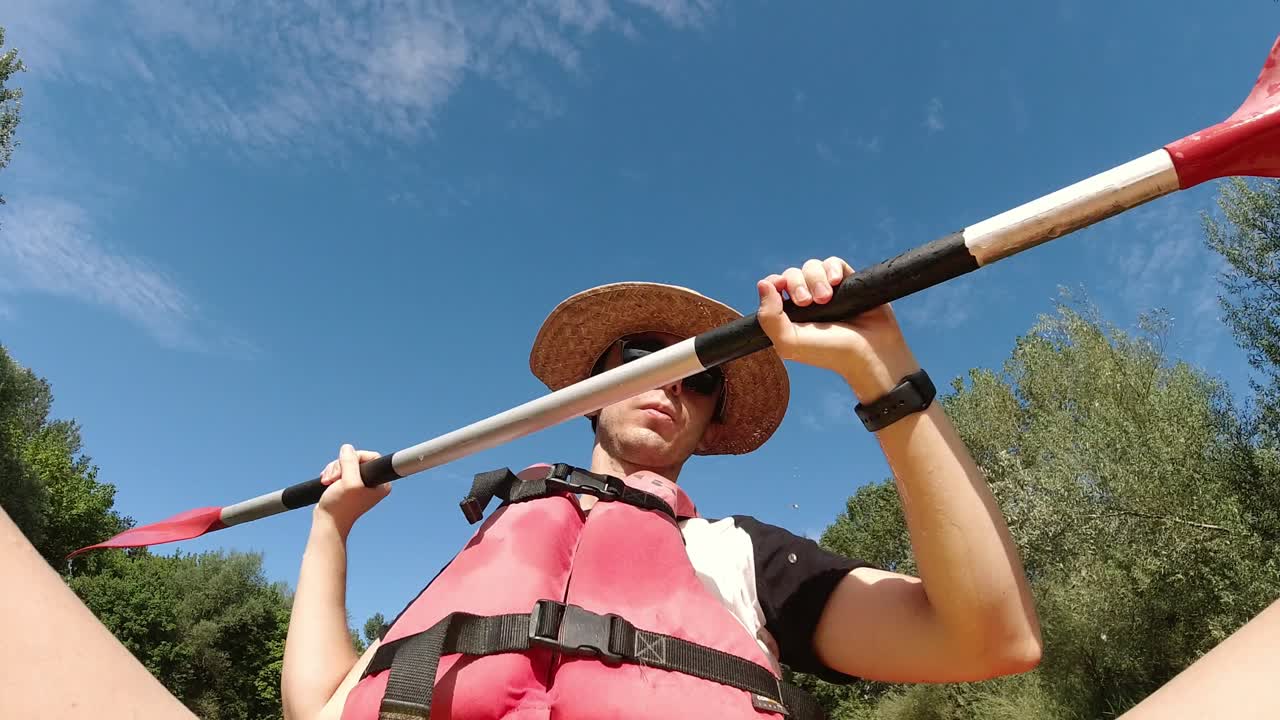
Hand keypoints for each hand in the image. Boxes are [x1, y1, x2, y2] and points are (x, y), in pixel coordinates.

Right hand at [315, 444, 390, 534]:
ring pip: (346, 463)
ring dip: (334, 470)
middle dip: (341, 466)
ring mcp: (360, 482)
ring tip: (328, 482)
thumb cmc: (341, 505)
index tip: (347, 473)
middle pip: (356, 458)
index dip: (356, 459)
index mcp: (382, 483)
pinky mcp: (348, 484)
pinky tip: (326, 482)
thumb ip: (350, 462)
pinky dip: (331, 473)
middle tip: (334, 479)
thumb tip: (347, 448)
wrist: (327, 521)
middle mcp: (373, 482)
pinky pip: (340, 469)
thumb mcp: (349, 481)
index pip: (372, 457)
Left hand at [757, 257, 919, 401]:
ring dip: (815, 278)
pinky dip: (832, 267)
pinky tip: (836, 282)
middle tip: (807, 302)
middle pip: (792, 274)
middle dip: (797, 283)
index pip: (774, 286)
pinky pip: (833, 262)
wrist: (870, 353)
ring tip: (826, 297)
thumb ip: (769, 318)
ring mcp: (828, 290)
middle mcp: (807, 300)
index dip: (774, 282)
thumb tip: (762, 284)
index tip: (779, 288)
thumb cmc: (829, 352)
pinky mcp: (848, 282)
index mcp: (789, 314)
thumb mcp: (790, 342)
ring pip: (812, 266)